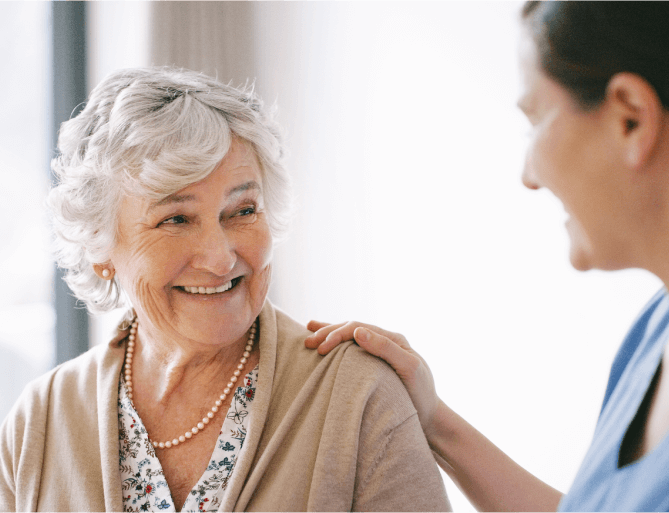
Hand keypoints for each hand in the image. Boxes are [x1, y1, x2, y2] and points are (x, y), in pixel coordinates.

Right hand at [305, 321, 439, 433]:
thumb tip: (358, 331)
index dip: (337, 334)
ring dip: (328, 335)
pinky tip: (323, 342)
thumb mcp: (408, 369)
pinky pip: (352, 350)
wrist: (430, 418)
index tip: (320, 348)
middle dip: (328, 333)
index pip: (358, 328)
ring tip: (307, 335)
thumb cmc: (421, 395)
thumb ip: (385, 348)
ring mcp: (380, 353)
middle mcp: (386, 342)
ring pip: (349, 337)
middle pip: (351, 329)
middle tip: (308, 343)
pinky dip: (336, 344)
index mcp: (393, 339)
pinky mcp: (374, 366)